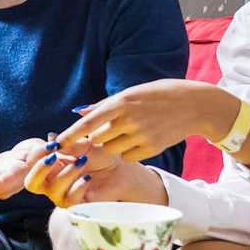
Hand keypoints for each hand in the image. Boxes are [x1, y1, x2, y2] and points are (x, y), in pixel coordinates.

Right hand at [23, 142, 166, 208]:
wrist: (121, 169)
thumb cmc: (100, 154)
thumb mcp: (84, 144)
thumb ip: (68, 143)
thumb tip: (51, 139)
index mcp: (49, 166)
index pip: (31, 163)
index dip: (36, 154)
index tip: (51, 144)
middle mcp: (52, 183)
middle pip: (31, 183)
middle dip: (39, 169)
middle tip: (53, 156)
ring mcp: (63, 195)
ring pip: (52, 191)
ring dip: (66, 174)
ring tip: (82, 162)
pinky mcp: (77, 205)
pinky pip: (69, 201)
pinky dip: (77, 187)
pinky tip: (88, 178)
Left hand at [57, 80, 238, 162]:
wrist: (194, 105)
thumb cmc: (159, 95)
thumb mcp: (132, 93)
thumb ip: (104, 104)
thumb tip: (78, 112)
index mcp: (122, 102)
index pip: (88, 122)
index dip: (70, 135)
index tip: (55, 144)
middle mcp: (130, 119)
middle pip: (98, 139)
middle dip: (97, 138)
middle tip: (105, 132)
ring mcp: (142, 135)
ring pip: (112, 149)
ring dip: (113, 144)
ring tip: (128, 131)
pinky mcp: (152, 148)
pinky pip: (128, 156)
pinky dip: (128, 151)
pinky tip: (140, 138)